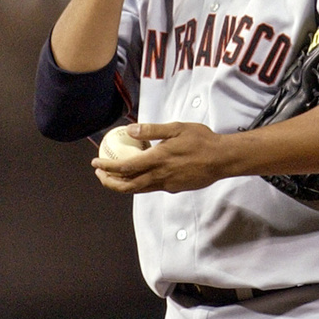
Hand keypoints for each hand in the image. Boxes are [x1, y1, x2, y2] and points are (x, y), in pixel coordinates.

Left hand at [92, 122, 225, 193]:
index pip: (124, 168)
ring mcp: (167, 184)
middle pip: (126, 186)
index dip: (107, 167)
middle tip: (100, 173)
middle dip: (109, 182)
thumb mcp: (177, 128)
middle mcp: (159, 176)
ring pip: (139, 189)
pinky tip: (144, 172)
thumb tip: (130, 129)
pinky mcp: (176, 188)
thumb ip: (153, 130)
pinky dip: (141, 182)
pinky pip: (153, 187)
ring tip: (116, 176)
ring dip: (123, 184)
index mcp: (157, 160)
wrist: (222, 159)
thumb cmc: (202, 140)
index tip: (95, 163)